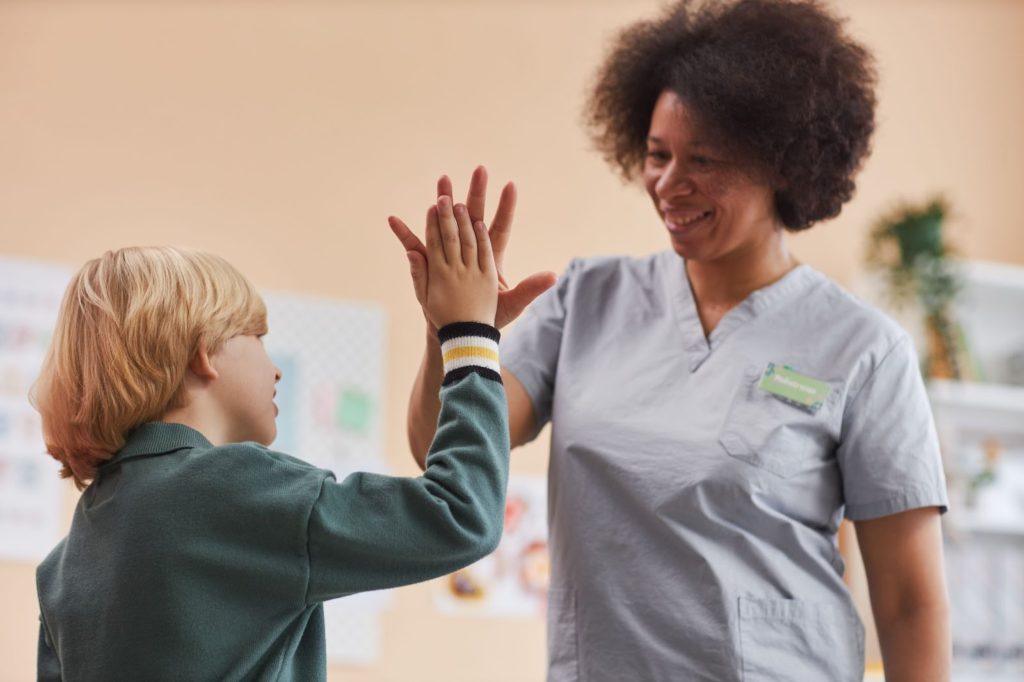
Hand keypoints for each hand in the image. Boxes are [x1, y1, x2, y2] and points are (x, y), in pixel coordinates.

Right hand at [388, 166, 556, 330]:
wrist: (465, 331)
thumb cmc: (490, 317)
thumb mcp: (513, 304)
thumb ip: (530, 288)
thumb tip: (554, 276)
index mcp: (490, 256)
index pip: (499, 227)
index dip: (505, 207)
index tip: (511, 185)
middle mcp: (469, 249)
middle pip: (474, 217)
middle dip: (476, 193)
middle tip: (480, 169)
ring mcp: (449, 253)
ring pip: (447, 223)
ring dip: (444, 202)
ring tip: (443, 180)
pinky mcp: (430, 264)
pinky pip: (415, 247)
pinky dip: (404, 234)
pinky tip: (393, 220)